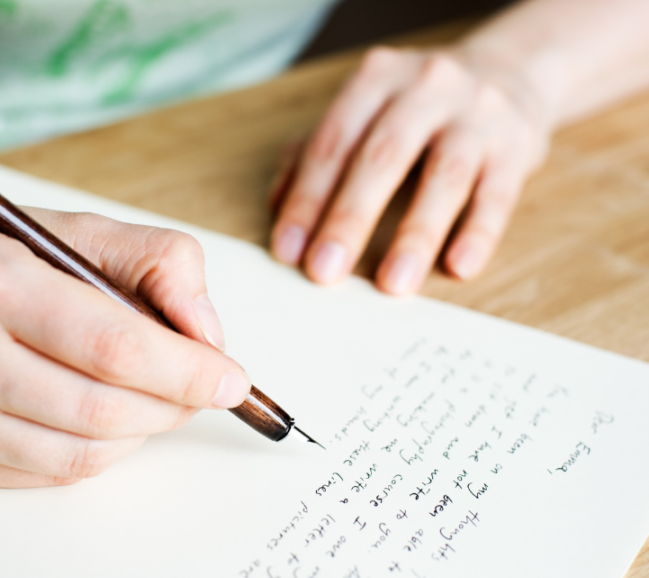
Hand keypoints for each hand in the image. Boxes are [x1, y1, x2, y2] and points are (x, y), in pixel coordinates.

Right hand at [0, 201, 248, 487]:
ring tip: (150, 397)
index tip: (230, 379)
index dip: (185, 370)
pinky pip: (48, 474)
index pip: (112, 343)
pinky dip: (97, 450)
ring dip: (140, 430)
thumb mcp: (71, 226)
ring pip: (82, 452)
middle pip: (102, 407)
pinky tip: (101, 416)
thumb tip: (208, 337)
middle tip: (200, 388)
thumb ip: (157, 262)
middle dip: (173, 405)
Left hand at [270, 44, 549, 293]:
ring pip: (444, 177)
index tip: (288, 251)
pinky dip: (478, 232)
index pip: (332, 144)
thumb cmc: (413, 108)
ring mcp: (477, 114)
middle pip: (382, 158)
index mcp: (376, 80)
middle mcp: (426, 88)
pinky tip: (459, 267)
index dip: (306, 199)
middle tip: (324, 272)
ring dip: (415, 235)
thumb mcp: (363, 113)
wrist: (506, 73)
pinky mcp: (518, 145)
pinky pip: (498, 193)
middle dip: (349, 219)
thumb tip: (278, 210)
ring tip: (393, 285)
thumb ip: (314, 154)